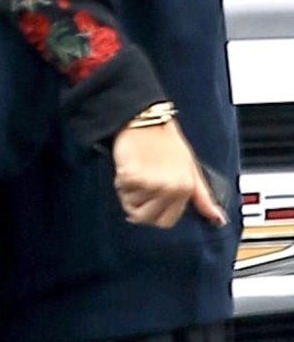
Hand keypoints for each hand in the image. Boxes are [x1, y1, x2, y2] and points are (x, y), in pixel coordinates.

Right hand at [112, 119, 226, 228]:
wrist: (146, 120)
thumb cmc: (167, 142)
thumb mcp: (191, 168)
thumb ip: (203, 197)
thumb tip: (219, 219)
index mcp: (186, 188)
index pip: (164, 222)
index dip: (154, 210)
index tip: (151, 195)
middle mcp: (171, 188)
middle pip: (146, 218)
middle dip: (139, 204)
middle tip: (141, 183)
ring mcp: (152, 182)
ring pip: (132, 206)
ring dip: (129, 192)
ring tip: (137, 172)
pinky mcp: (133, 175)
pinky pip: (122, 190)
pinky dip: (121, 181)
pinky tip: (129, 166)